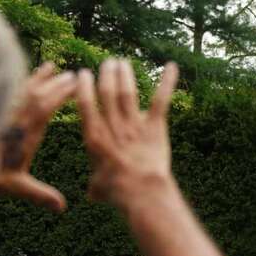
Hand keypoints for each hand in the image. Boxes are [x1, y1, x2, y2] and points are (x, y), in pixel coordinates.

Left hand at [0, 62, 76, 212]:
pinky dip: (22, 78)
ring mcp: (3, 111)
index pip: (45, 108)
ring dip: (39, 78)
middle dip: (56, 84)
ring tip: (53, 67)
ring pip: (23, 88)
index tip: (76, 85)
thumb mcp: (15, 186)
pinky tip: (30, 72)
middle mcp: (13, 119)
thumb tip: (62, 207)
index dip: (60, 95)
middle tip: (73, 76)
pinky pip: (9, 88)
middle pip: (37, 94)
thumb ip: (38, 194)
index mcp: (24, 134)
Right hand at [75, 59, 178, 208]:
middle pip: (107, 93)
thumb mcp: (97, 188)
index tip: (83, 74)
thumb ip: (94, 184)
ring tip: (123, 62)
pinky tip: (172, 66)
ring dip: (125, 75)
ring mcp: (135, 125)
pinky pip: (161, 100)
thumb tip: (92, 192)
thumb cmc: (117, 192)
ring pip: (128, 93)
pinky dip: (168, 82)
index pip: (86, 105)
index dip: (84, 87)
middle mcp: (113, 126)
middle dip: (106, 75)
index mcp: (94, 138)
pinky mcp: (155, 127)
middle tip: (108, 63)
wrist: (142, 191)